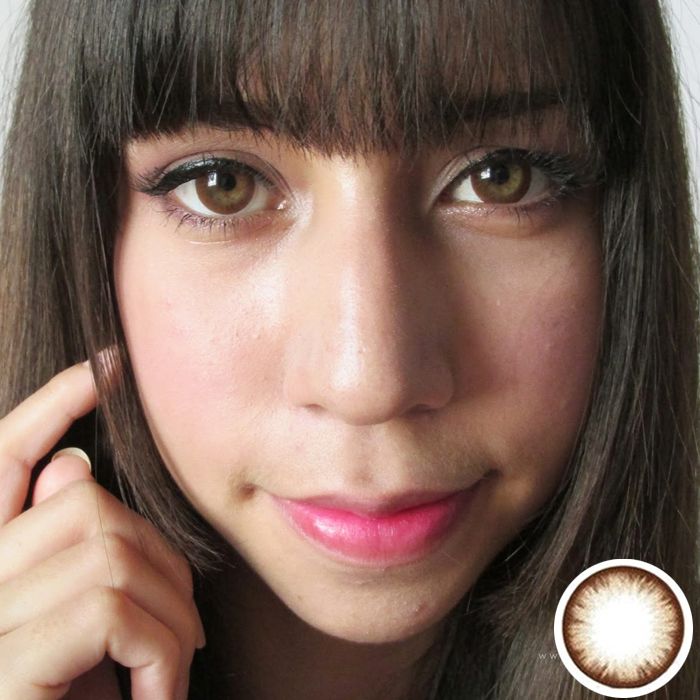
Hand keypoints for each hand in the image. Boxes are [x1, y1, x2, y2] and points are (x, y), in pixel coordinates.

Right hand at [0, 358, 204, 699]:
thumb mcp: (72, 637)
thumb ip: (66, 551)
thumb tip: (77, 467)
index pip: (1, 456)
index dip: (50, 404)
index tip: (105, 366)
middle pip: (85, 505)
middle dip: (161, 556)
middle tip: (184, 631)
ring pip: (109, 548)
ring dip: (169, 612)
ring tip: (171, 673)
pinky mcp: (3, 669)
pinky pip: (110, 608)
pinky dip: (159, 650)